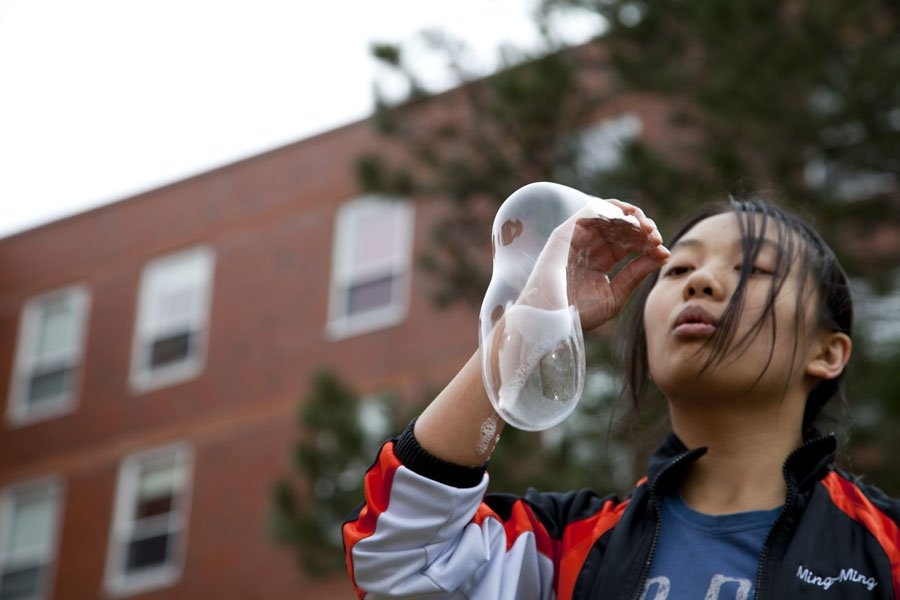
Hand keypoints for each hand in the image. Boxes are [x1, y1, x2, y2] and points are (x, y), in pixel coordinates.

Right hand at [519, 198, 668, 330]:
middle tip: (656, 238)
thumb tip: (663, 253)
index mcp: (600, 260)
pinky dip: (612, 209)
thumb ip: (636, 273)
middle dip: (643, 228)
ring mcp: (577, 237)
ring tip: (646, 228)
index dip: (648, 242)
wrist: (551, 320)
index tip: (662, 251)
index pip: (629, 242)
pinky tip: (629, 220)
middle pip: (622, 225)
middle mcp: (590, 245)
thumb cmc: (578, 314)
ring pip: (609, 212)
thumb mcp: (616, 295)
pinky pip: (591, 209)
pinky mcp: (567, 231)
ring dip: (631, 216)